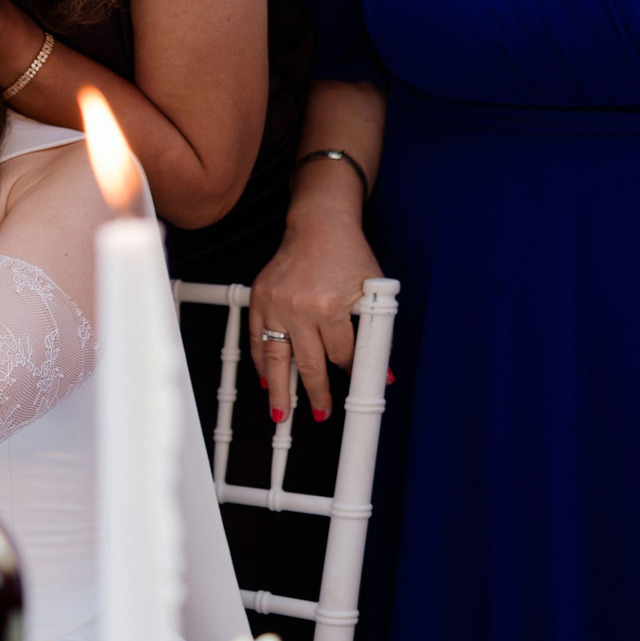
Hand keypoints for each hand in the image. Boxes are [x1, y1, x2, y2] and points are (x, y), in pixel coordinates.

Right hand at [248, 183, 380, 421]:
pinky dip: (260, 360)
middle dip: (316, 394)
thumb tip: (382, 372)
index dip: (350, 374)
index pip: (342, 355)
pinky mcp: (260, 298)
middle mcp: (301, 308)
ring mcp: (276, 304)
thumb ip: (376, 332)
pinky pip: (257, 337)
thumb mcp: (371, 292)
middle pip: (308, 364)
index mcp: (332, 307)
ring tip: (281, 414)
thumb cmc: (348, 256)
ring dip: (279, 389)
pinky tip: (266, 378)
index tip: (353, 388)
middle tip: (321, 415)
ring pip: (276, 358)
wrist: (318, 225)